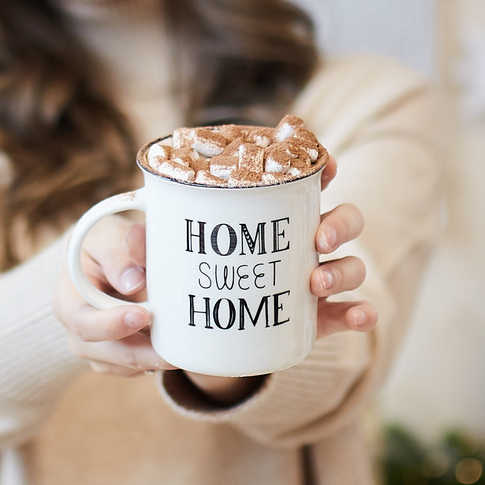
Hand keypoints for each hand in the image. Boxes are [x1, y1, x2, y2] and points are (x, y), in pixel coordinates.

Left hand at [51, 155, 375, 378]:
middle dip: (338, 222)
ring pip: (346, 264)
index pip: (299, 177)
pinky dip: (356, 315)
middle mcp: (293, 238)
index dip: (319, 164)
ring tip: (315, 283)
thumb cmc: (148, 268)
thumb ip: (123, 248)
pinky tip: (361, 318)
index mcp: (258, 209)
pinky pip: (340, 315)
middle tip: (315, 239)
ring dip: (343, 270)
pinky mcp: (305, 318)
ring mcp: (304, 278)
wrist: (159, 319)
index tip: (324, 165)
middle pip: (337, 217)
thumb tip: (136, 276)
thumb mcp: (126, 250)